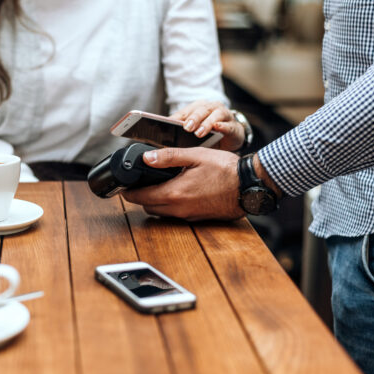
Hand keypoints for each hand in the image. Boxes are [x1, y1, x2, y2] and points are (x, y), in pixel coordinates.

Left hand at [122, 147, 244, 220]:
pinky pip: (175, 215)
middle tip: (140, 184)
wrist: (249, 186)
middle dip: (141, 197)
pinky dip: (169, 205)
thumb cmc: (225, 170)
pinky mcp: (197, 217)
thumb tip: (147, 158)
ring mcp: (188, 215)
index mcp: (174, 193)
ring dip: (155, 202)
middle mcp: (179, 209)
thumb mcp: (195, 155)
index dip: (128, 192)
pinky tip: (176, 191)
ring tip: (157, 186)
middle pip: (148, 207)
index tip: (123, 187)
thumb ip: (168, 156)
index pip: (141, 197)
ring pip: (161, 213)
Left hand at [171, 100, 244, 151]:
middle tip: (186, 127)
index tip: (169, 124)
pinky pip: (228, 125)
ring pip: (215, 115)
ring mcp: (223, 115)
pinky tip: (218, 128)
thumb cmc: (210, 133)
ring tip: (199, 133)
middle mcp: (210, 108)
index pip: (185, 111)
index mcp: (197, 108)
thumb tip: (165, 140)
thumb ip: (182, 133)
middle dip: (193, 118)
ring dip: (206, 123)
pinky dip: (223, 126)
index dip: (177, 117)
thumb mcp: (194, 132)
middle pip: (200, 110)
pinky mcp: (233, 125)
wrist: (232, 136)